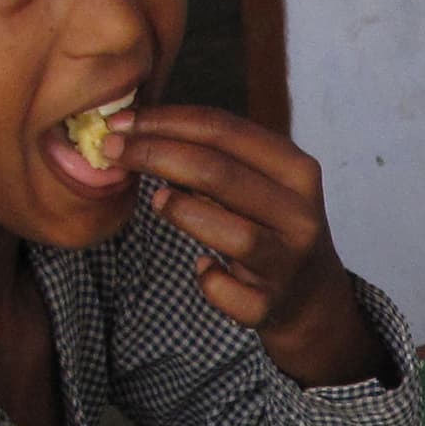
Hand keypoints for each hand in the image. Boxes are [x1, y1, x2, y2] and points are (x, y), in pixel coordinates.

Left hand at [119, 106, 385, 386]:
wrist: (311, 297)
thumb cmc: (270, 226)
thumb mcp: (260, 183)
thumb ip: (214, 157)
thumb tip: (138, 131)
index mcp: (295, 170)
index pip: (224, 130)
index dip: (167, 121)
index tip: (122, 121)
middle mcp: (299, 213)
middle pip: (220, 173)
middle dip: (156, 155)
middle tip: (113, 151)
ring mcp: (288, 261)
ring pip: (234, 234)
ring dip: (185, 212)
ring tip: (156, 201)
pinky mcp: (270, 305)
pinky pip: (228, 291)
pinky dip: (209, 279)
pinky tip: (202, 267)